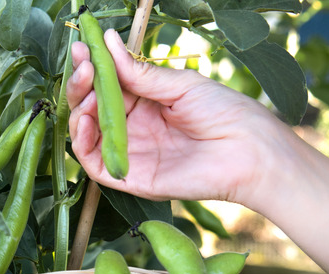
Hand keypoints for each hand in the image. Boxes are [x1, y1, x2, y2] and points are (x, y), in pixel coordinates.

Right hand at [66, 29, 291, 203]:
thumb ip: (140, 73)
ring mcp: (130, 152)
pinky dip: (83, 141)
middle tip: (83, 65)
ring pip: (87, 134)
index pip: (106, 84)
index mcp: (144, 102)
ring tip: (86, 87)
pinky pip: (95, 163)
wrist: (248, 151)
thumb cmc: (224, 113)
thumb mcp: (180, 85)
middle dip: (81, 84)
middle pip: (92, 108)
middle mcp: (133, 127)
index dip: (91, 66)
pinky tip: (87, 119)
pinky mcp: (130, 177)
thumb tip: (106, 42)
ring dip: (79, 109)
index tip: (81, 47)